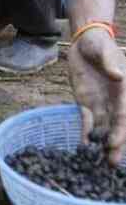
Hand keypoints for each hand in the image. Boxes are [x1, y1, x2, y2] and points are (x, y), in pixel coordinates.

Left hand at [68, 28, 125, 163]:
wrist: (84, 41)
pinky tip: (83, 146)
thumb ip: (110, 62)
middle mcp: (114, 100)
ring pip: (103, 127)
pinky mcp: (86, 102)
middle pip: (116, 125)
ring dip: (102, 144)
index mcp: (123, 88)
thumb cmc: (99, 44)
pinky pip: (87, 120)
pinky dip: (86, 132)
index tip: (116, 141)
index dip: (121, 129)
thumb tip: (118, 76)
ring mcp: (100, 103)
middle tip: (112, 163)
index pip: (124, 113)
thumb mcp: (103, 50)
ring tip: (101, 163)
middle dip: (115, 144)